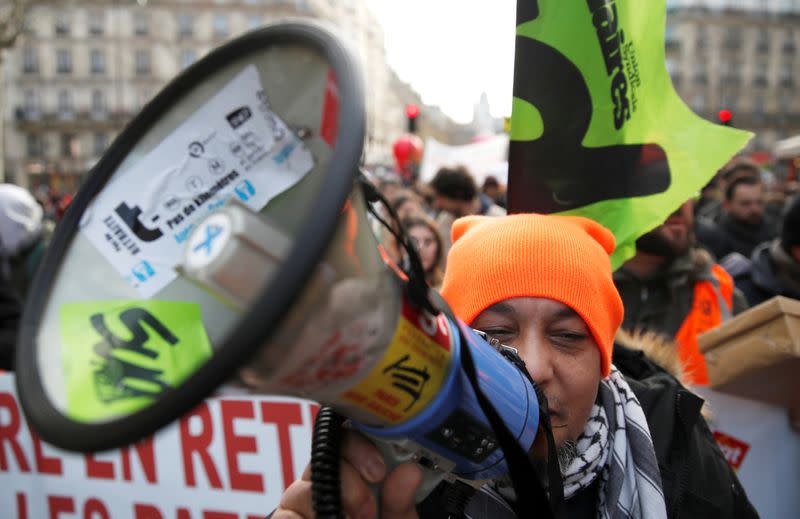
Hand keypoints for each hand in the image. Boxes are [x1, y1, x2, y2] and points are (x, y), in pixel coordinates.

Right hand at [273, 431, 422, 518]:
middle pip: (324, 453)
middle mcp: (324, 490)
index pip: (350, 443)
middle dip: (349, 474)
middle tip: (368, 509)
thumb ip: (401, 505)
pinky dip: (311, 518)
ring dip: (333, 503)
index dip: (361, 447)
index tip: (380, 470)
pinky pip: (286, 513)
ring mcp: (300, 509)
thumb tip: (410, 470)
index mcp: (355, 482)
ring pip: (304, 484)